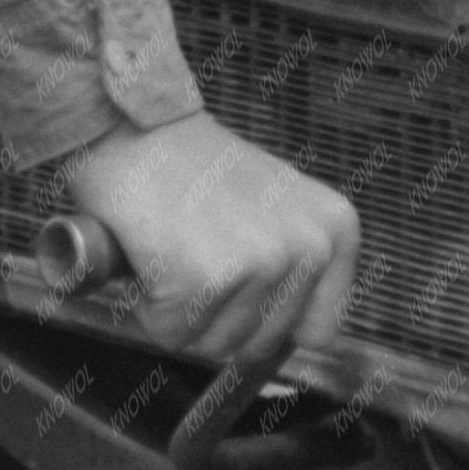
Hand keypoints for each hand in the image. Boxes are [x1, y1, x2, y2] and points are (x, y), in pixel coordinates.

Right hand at [58, 113, 360, 373]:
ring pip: (215, 345)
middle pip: (260, 345)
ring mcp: (261, 261)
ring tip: (173, 254)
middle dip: (215, 320)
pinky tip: (151, 257)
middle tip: (192, 260)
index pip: (318, 332)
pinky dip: (148, 308)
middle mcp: (311, 246)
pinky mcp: (207, 276)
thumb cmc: (189, 168)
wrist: (132, 124)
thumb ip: (294, 266)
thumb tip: (283, 345)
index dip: (265, 323)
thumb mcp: (274, 209)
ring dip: (179, 315)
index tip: (236, 289)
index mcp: (336, 230)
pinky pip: (172, 332)